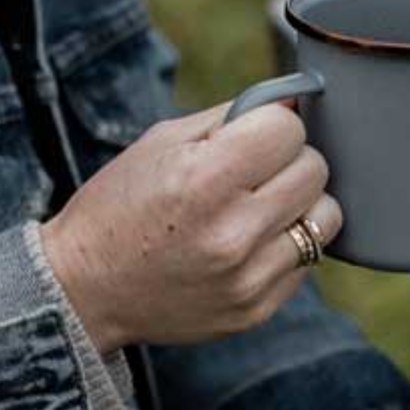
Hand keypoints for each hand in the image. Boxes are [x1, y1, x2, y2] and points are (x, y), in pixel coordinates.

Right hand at [39, 101, 341, 350]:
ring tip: (261, 207)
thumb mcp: (161, 143)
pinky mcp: (256, 309)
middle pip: (314, 169)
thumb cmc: (121, 207)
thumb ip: (231, 117)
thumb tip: (294, 100)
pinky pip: (307, 260)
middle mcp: (231, 232)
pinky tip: (247, 244)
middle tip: (255, 170)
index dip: (273, 124)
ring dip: (301, 204)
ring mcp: (248, 277)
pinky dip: (286, 245)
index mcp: (202, 179)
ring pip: (325, 217)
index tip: (254, 134)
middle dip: (289, 160)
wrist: (84, 290)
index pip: (288, 129)